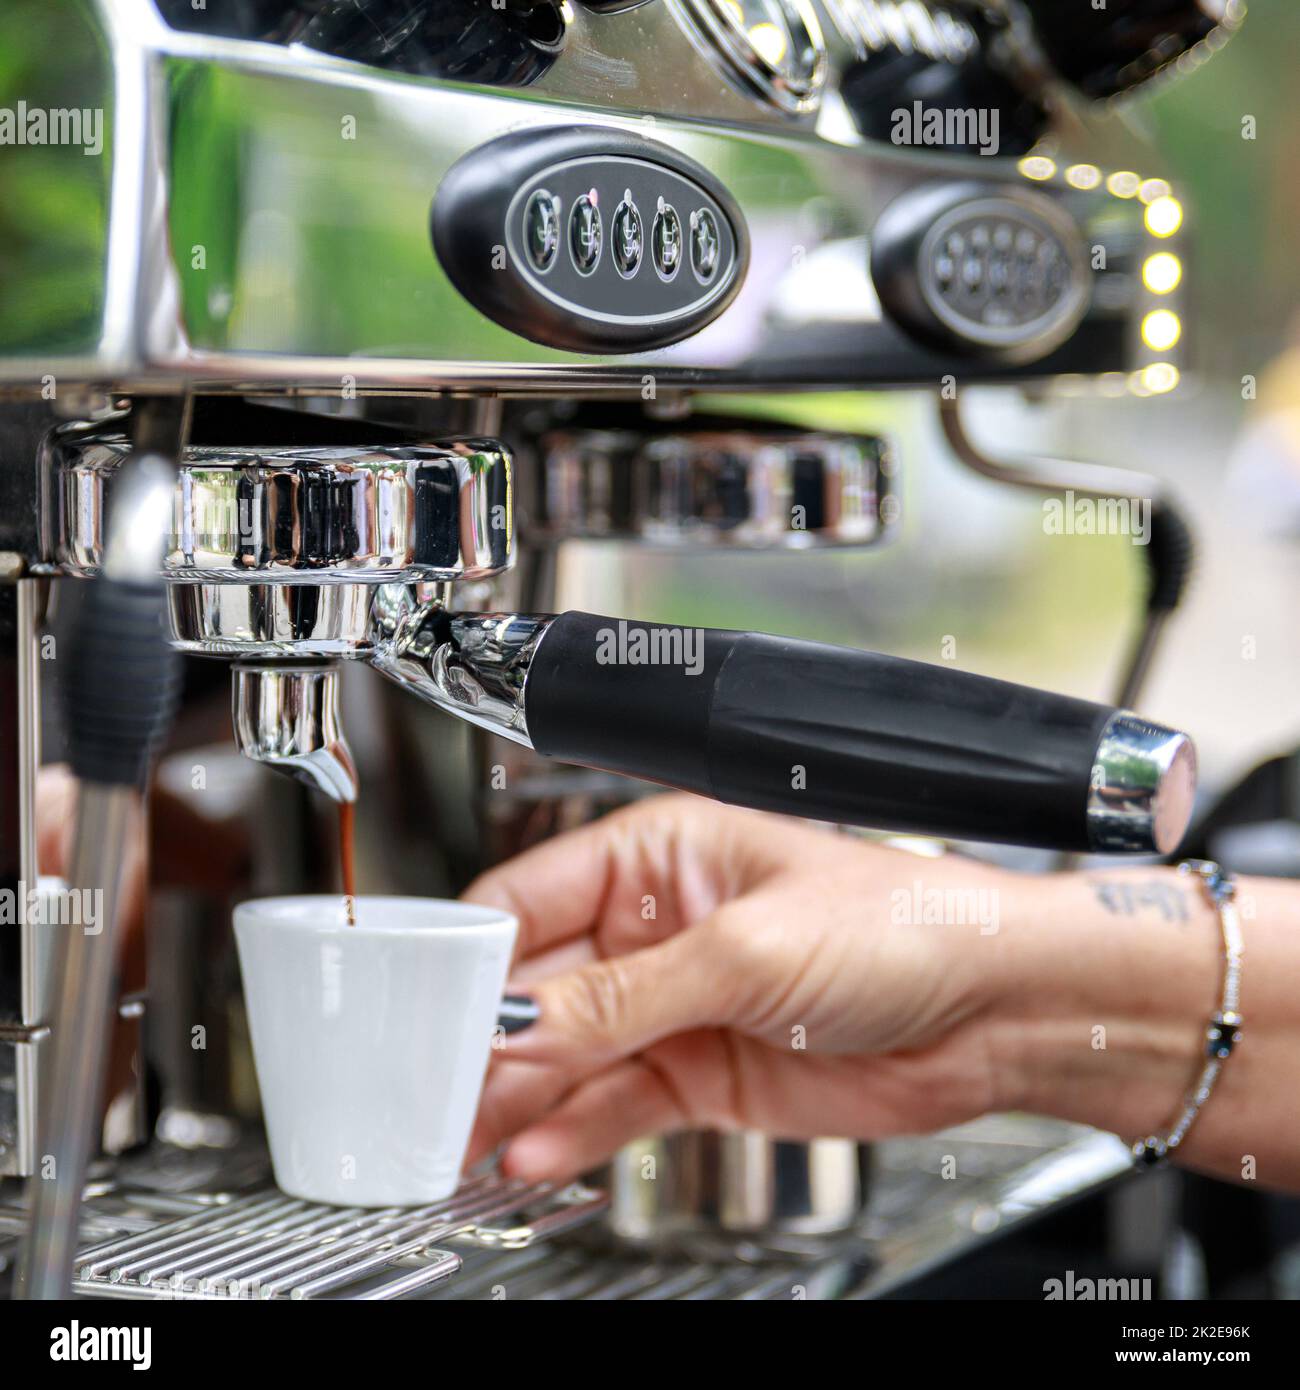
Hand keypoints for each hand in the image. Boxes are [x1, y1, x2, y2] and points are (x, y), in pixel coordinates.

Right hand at [462, 793, 1015, 1181]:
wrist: (992, 1011)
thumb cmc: (899, 926)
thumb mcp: (747, 950)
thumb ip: (625, 995)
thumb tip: (524, 1022)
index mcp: (657, 856)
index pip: (528, 896)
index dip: (472, 954)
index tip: (428, 1008)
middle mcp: (654, 927)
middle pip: (537, 985)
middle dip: (485, 1039)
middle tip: (431, 1088)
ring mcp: (674, 1005)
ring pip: (568, 1054)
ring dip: (517, 1095)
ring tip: (462, 1135)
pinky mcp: (698, 1073)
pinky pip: (614, 1102)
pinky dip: (573, 1129)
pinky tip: (535, 1149)